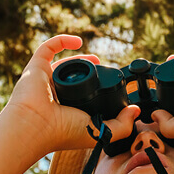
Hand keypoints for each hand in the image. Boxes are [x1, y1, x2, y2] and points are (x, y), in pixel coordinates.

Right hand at [4, 34, 138, 154]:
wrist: (37, 125)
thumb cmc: (64, 133)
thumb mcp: (100, 133)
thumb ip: (122, 125)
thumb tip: (136, 111)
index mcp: (68, 112)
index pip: (84, 99)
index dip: (97, 91)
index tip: (112, 87)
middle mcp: (56, 96)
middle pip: (74, 80)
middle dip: (89, 73)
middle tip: (104, 70)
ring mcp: (45, 81)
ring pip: (63, 65)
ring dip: (80, 60)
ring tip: (96, 59)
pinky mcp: (37, 67)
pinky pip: (48, 48)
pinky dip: (62, 40)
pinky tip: (78, 41)